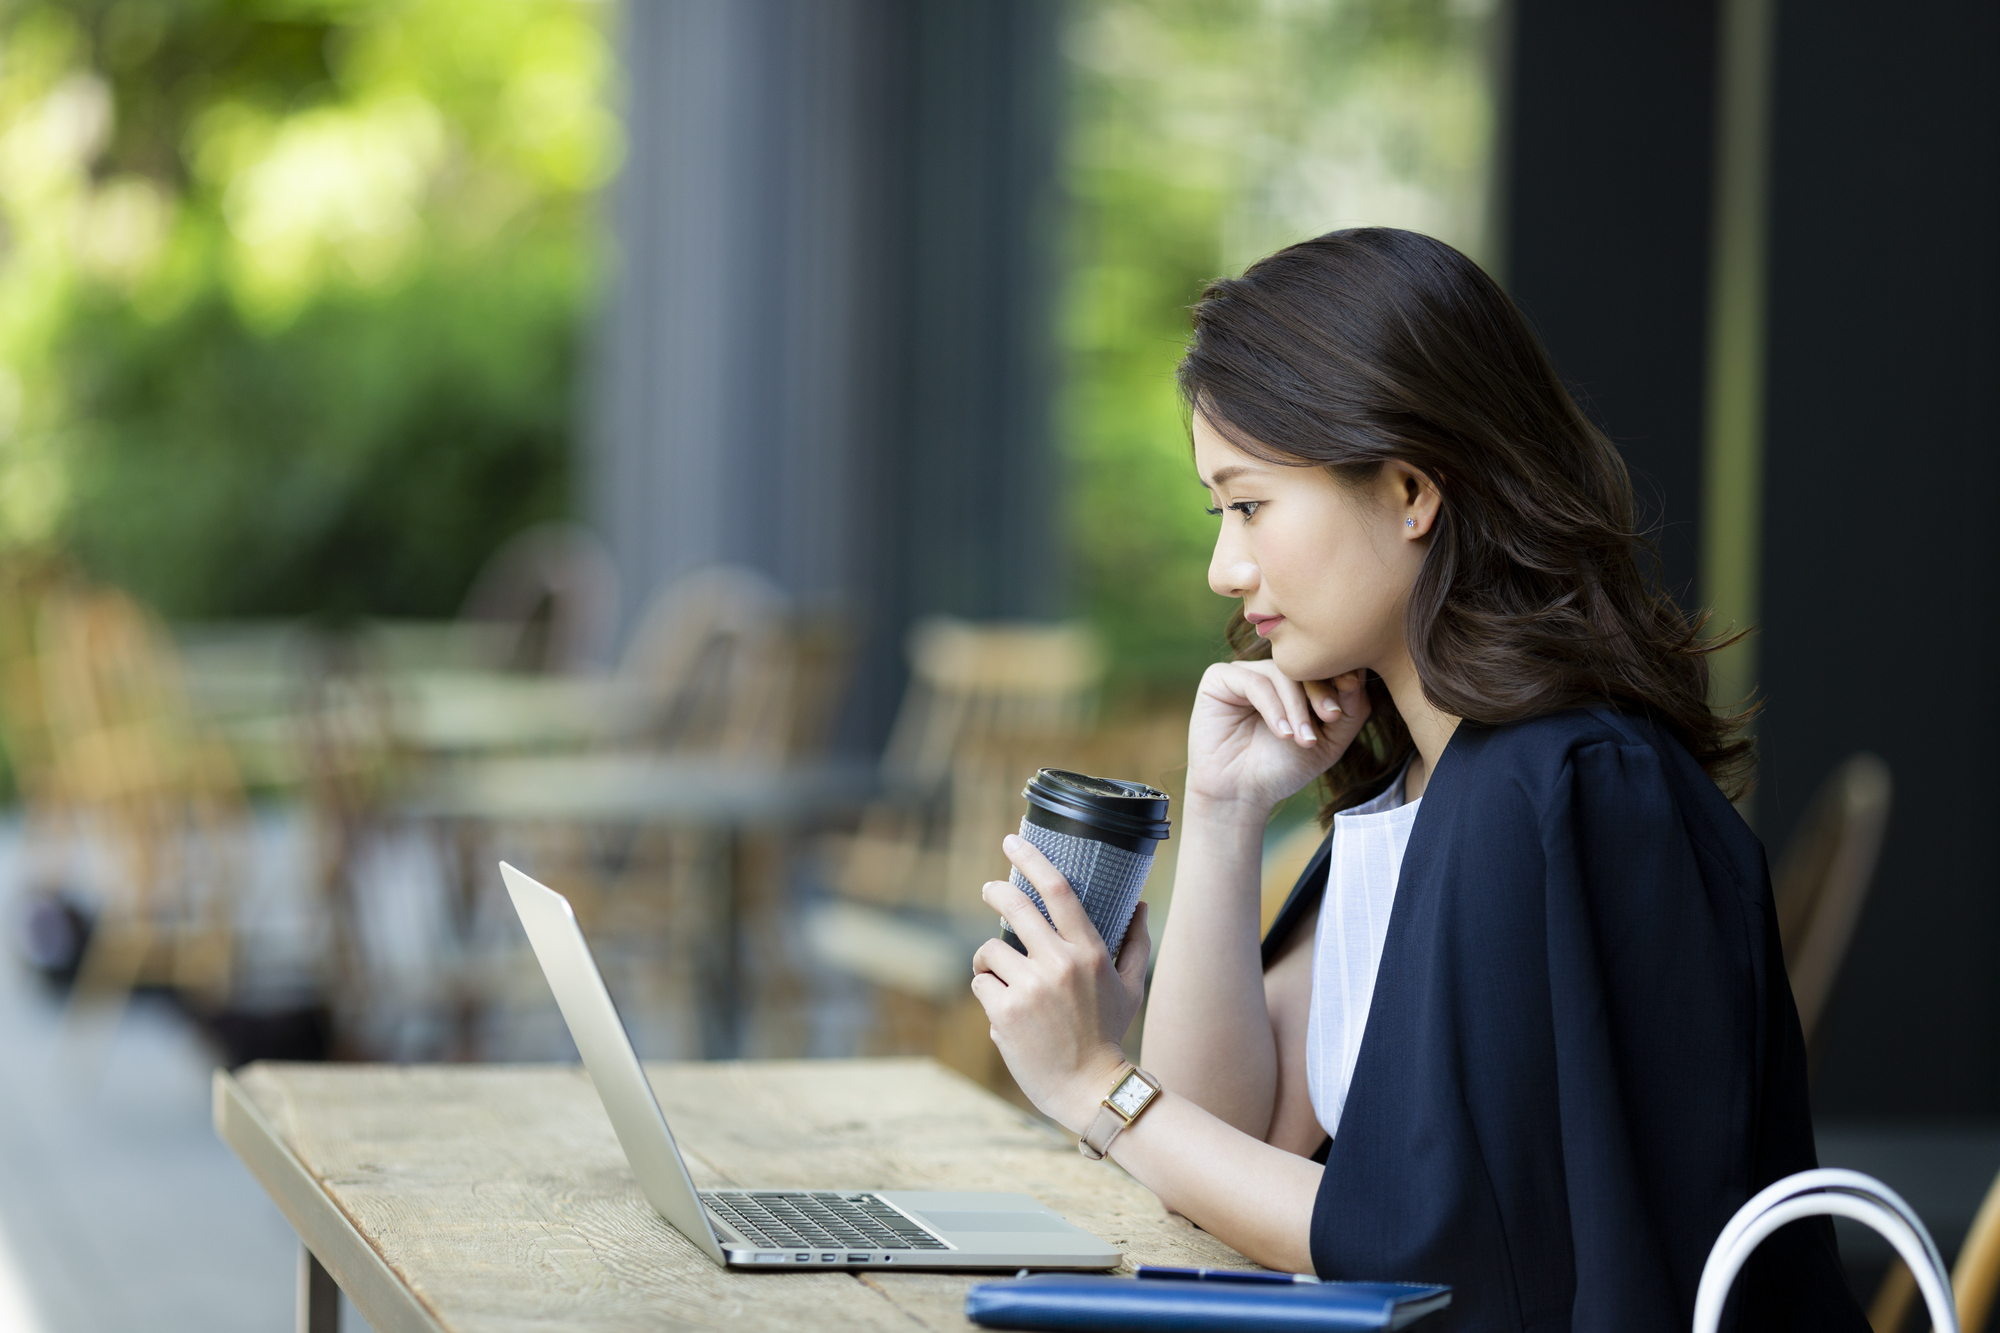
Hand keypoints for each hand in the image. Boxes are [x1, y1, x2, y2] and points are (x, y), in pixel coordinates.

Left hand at [969, 835, 1150, 1131]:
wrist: (1090, 1089)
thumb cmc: (1110, 1036)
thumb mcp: (1131, 988)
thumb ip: (1136, 943)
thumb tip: (1140, 903)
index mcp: (1090, 952)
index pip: (1058, 890)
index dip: (1032, 859)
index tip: (1013, 843)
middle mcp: (1060, 963)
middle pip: (1015, 906)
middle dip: (996, 891)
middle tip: (990, 889)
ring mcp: (1030, 987)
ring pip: (991, 949)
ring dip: (991, 959)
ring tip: (1003, 977)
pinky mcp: (1005, 1011)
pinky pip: (982, 982)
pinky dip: (988, 991)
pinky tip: (1003, 1009)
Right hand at [1184, 662, 1370, 816]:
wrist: (1241, 794)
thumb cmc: (1283, 768)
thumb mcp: (1329, 741)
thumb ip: (1350, 710)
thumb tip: (1356, 674)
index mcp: (1294, 681)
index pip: (1321, 664)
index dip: (1338, 678)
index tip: (1343, 709)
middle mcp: (1269, 672)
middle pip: (1302, 663)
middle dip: (1321, 691)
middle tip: (1330, 718)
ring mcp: (1243, 673)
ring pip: (1280, 672)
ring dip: (1296, 706)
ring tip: (1302, 739)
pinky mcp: (1218, 679)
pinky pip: (1253, 681)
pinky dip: (1272, 707)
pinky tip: (1282, 734)